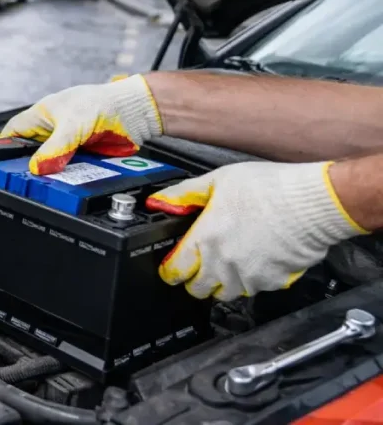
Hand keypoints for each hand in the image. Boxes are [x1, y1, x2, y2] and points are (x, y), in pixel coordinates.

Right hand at [0, 75, 162, 173]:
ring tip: (49, 186)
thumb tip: (37, 166)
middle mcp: (53, 128)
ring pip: (51, 162)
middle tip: (25, 180)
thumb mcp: (73, 126)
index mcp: (43, 115)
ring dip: (52, 173)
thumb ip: (54, 148)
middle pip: (31, 151)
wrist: (135, 113)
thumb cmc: (103, 103)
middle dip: (29, 165)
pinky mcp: (83, 154)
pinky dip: (70, 177)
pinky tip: (70, 185)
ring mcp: (68, 142)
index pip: (14, 131)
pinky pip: (70, 169)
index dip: (3, 146)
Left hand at [148, 161, 367, 300]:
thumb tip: (159, 201)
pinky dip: (251, 280)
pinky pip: (255, 289)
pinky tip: (255, 260)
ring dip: (222, 283)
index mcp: (205, 240)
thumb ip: (184, 194)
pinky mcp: (273, 282)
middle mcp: (224, 264)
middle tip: (200, 265)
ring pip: (226, 293)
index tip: (172, 266)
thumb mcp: (217, 180)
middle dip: (195, 279)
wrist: (313, 203)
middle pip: (198, 290)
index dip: (171, 270)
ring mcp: (249, 277)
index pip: (176, 271)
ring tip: (228, 263)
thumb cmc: (268, 188)